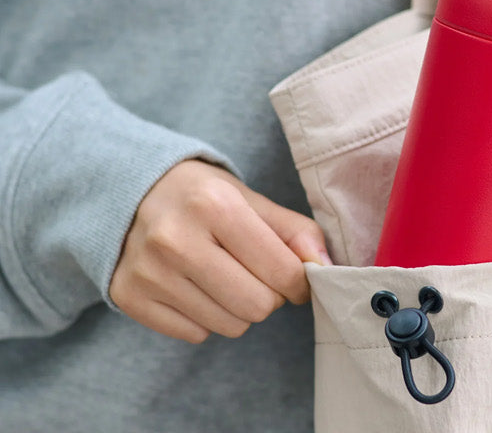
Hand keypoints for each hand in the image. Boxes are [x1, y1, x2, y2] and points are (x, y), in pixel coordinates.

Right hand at [111, 160, 330, 342]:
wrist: (127, 195)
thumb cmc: (201, 199)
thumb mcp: (251, 199)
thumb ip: (295, 232)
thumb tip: (326, 269)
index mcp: (214, 206)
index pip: (282, 271)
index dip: (299, 282)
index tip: (295, 277)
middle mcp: (175, 240)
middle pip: (257, 306)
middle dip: (269, 297)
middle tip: (256, 277)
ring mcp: (147, 272)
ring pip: (229, 326)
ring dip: (238, 310)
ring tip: (223, 279)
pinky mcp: (128, 297)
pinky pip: (195, 334)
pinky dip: (205, 318)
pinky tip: (194, 288)